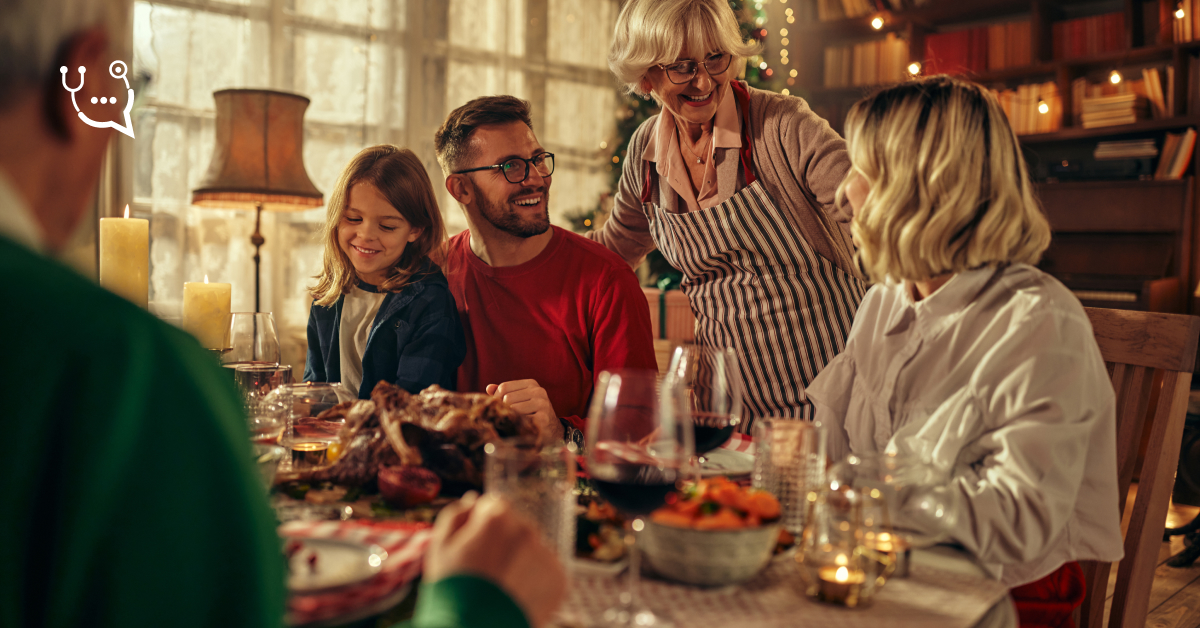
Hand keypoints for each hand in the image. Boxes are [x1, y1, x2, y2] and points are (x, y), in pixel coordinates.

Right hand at [424, 492, 567, 627]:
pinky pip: (546, 571)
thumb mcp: (440, 546)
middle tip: (486, 570)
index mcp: (498, 516)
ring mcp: (546, 554)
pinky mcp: (559, 578)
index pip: (495, 507)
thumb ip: (457, 514)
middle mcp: (528, 529)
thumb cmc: (452, 587)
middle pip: (516, 527)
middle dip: (503, 542)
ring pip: (532, 549)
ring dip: (521, 560)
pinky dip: (534, 580)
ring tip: (501, 585)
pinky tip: (516, 594)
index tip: (475, 546)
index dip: (482, 526)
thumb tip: (473, 499)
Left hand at [486, 380, 563, 440]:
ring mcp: (542, 404)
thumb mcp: (521, 398)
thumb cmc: (532, 412)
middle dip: (504, 409)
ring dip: (511, 418)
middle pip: (507, 398)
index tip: (500, 408)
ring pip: (513, 409)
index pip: (504, 387)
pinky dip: (518, 425)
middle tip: (507, 418)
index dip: (497, 398)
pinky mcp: (543, 418)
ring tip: (515, 422)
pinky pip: (521, 420)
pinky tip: (522, 427)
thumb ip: (505, 392)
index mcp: (531, 384)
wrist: (552, 429)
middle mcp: (538, 391)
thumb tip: (489, 388)